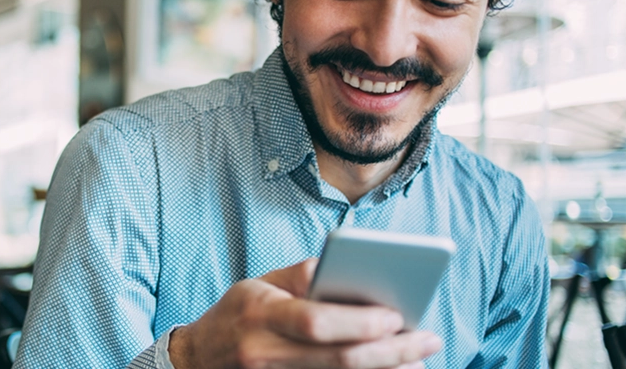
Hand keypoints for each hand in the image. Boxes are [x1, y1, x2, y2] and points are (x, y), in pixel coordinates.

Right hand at [167, 259, 441, 368]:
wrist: (197, 361)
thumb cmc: (236, 314)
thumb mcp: (259, 284)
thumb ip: (301, 276)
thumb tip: (348, 267)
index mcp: (259, 314)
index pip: (315, 322)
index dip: (359, 321)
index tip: (397, 316)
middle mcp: (264, 352)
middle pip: (338, 359)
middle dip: (390, 351)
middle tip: (428, 339)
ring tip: (419, 359)